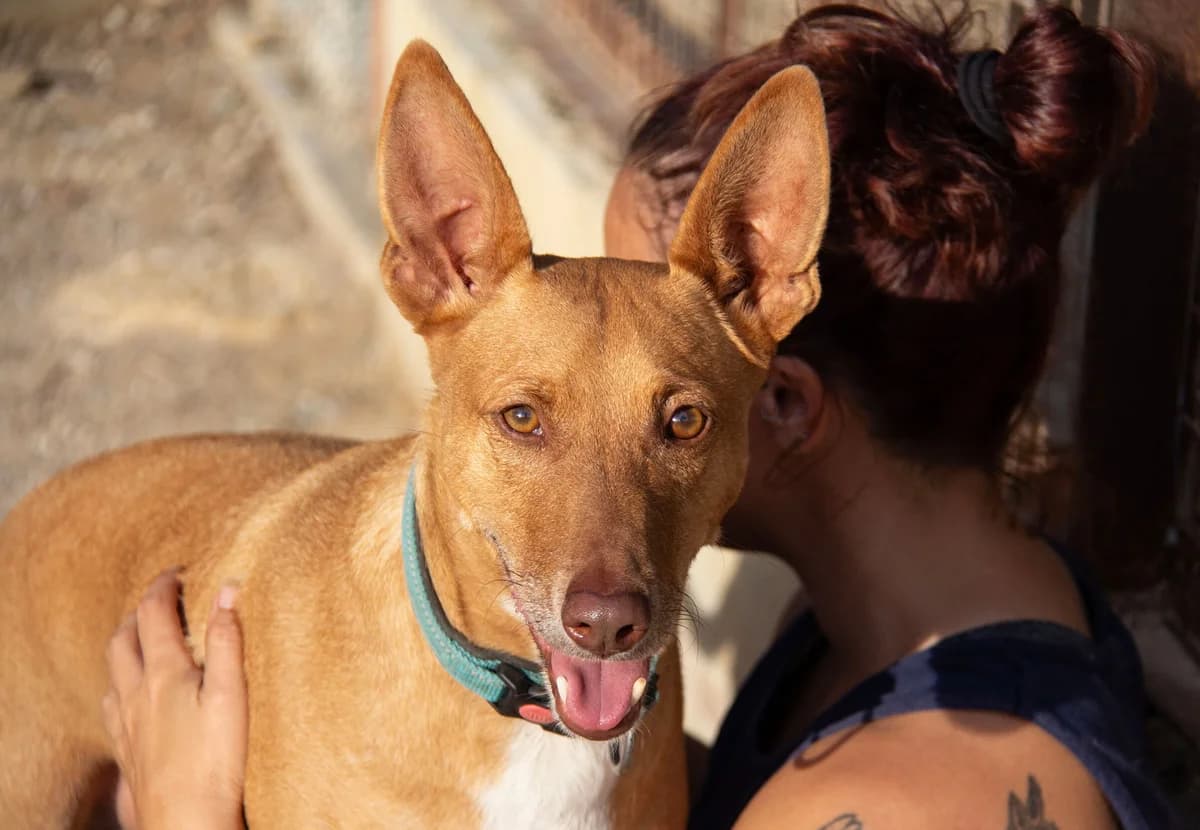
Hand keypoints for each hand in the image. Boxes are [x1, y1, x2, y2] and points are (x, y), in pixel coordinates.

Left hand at [103, 571, 247, 829]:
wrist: (185, 822)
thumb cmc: (214, 760)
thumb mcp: (231, 693)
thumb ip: (227, 640)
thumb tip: (228, 588)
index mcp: (163, 674)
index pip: (153, 613)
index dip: (163, 585)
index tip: (177, 571)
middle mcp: (135, 693)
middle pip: (122, 638)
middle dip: (138, 612)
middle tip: (161, 600)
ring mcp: (125, 724)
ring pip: (112, 671)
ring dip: (125, 646)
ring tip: (145, 640)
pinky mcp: (125, 750)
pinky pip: (111, 704)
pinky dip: (120, 684)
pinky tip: (133, 696)